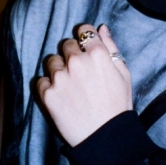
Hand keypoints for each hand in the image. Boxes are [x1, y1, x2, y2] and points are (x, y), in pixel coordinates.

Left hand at [38, 24, 132, 146]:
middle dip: (71, 54)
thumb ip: (111, 47)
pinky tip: (61, 96)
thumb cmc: (118, 105)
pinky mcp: (48, 94)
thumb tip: (102, 27)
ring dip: (58, 69)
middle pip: (66, 45)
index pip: (84, 31)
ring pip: (52, 61)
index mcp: (97, 54)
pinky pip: (42, 80)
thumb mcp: (123, 73)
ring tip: (69, 85)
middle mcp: (76, 61)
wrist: (104, 137)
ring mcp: (60, 77)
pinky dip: (49, 86)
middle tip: (79, 71)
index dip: (85, 37)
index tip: (84, 46)